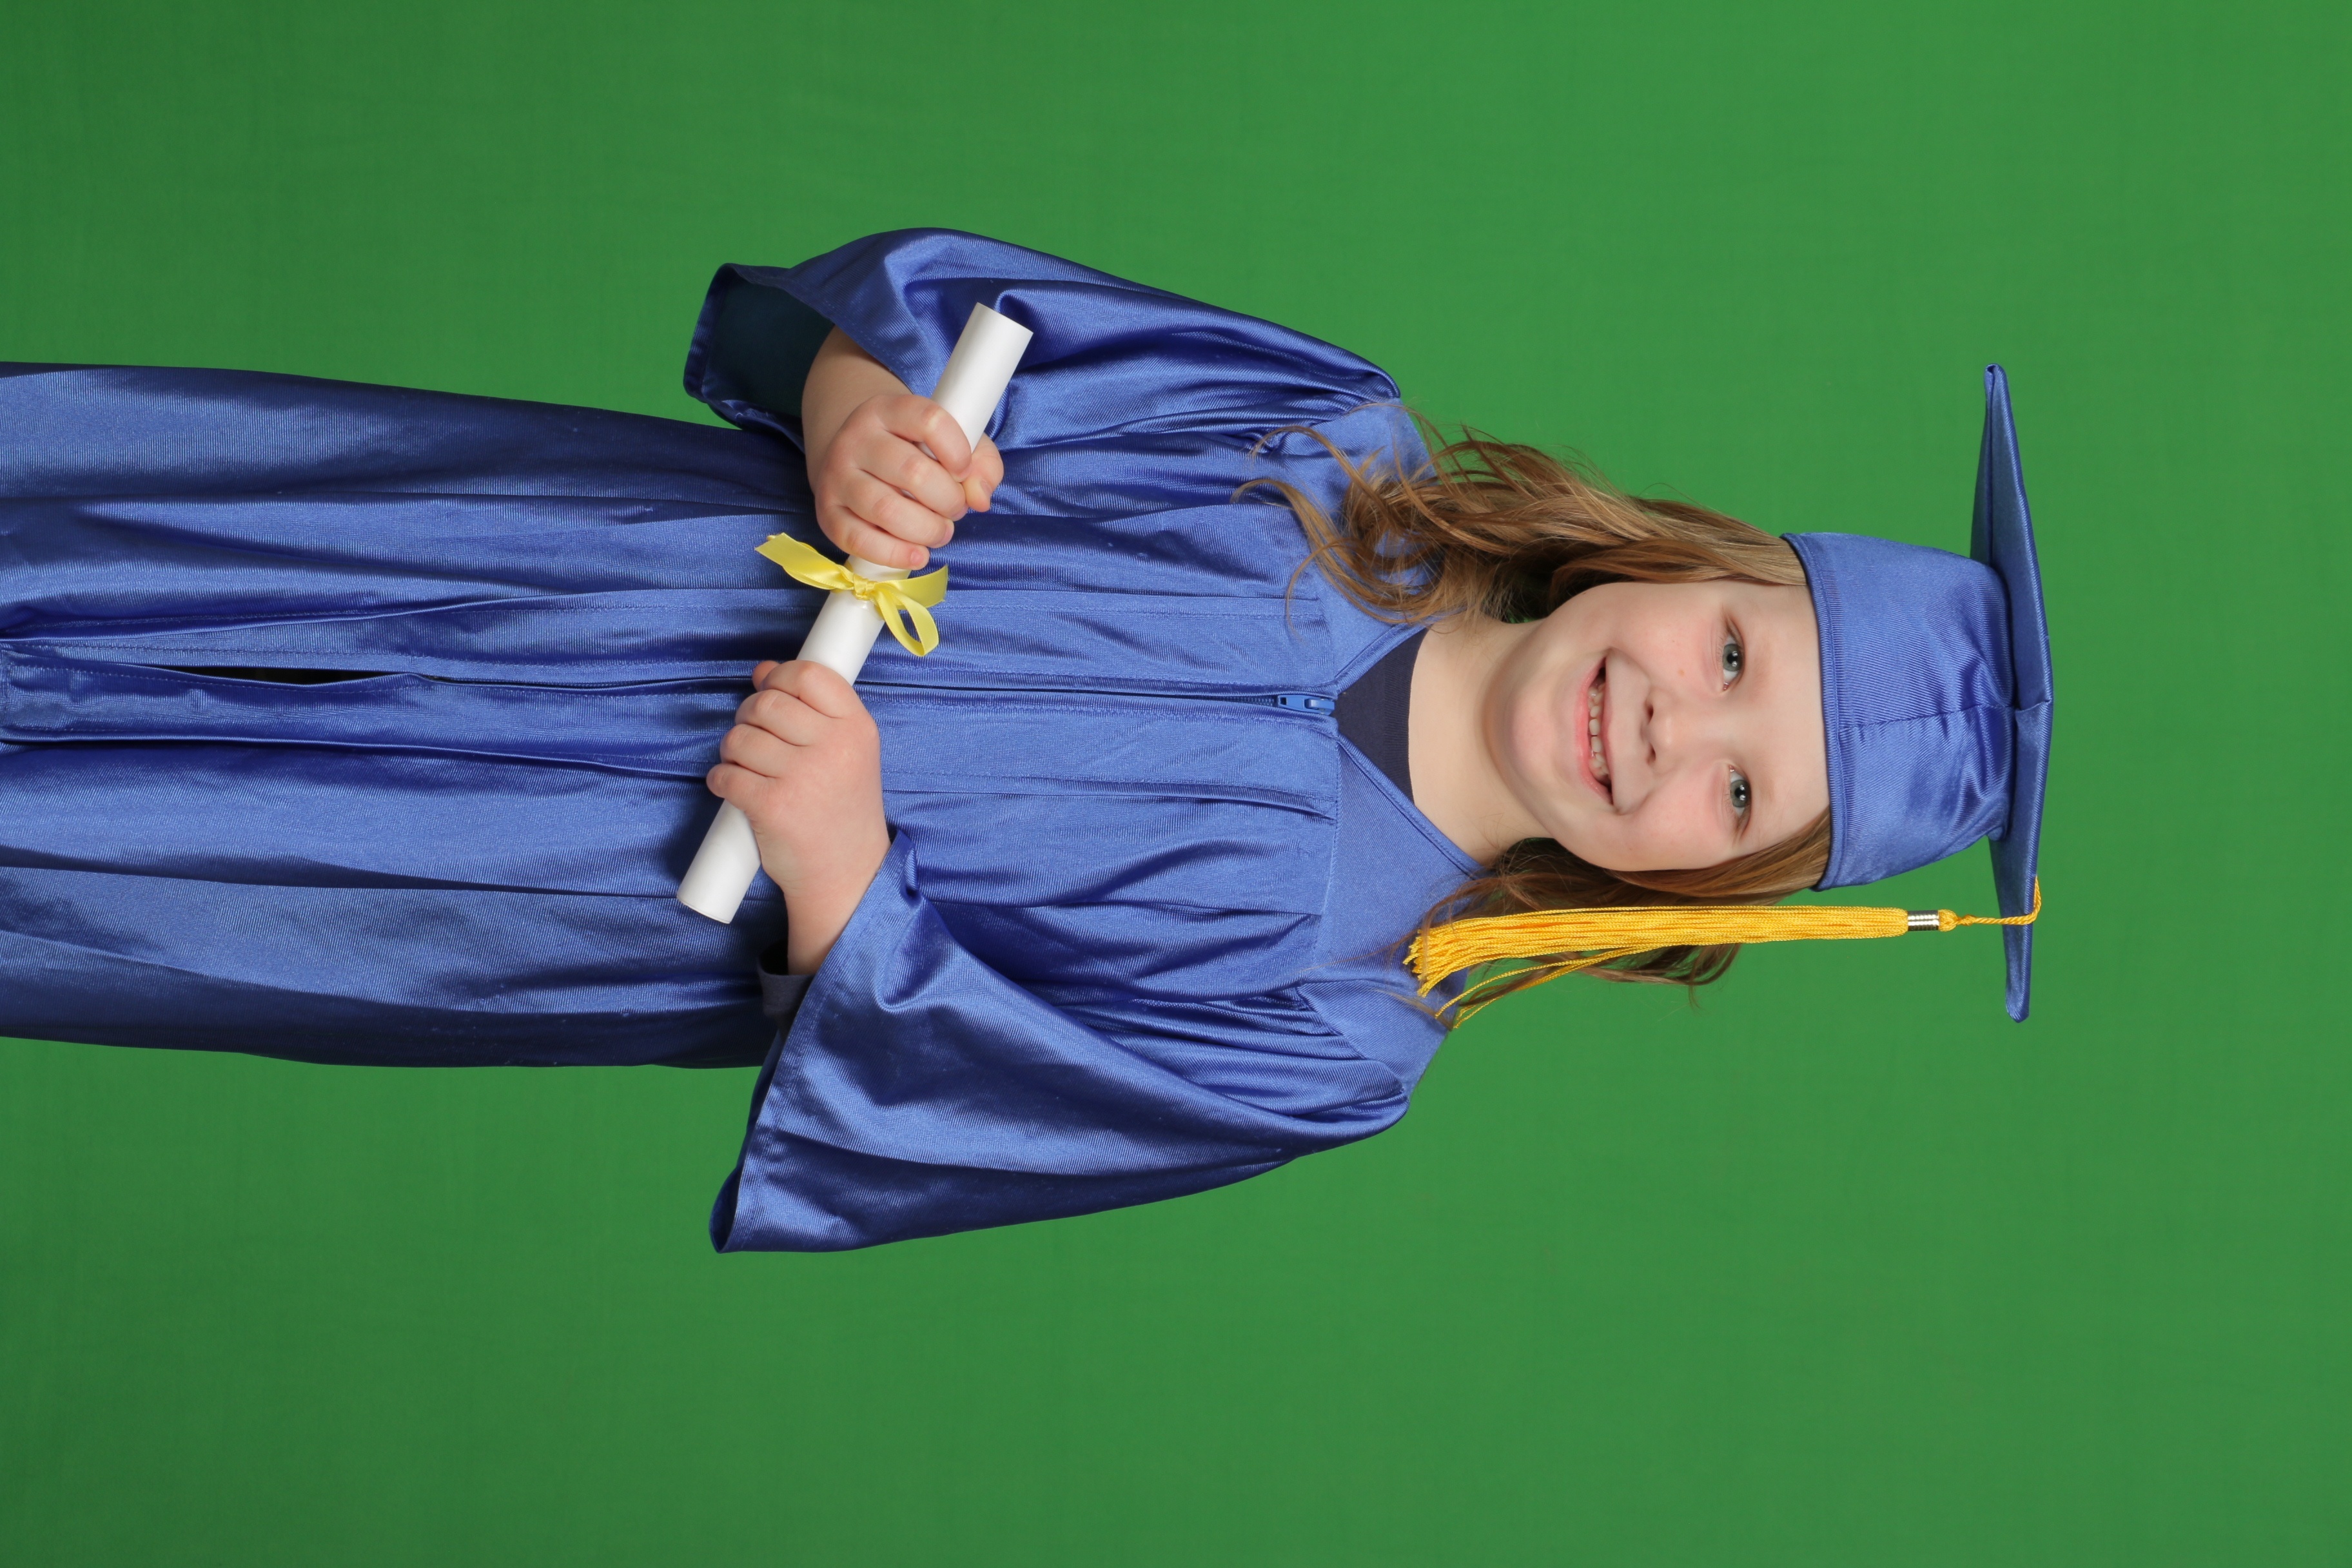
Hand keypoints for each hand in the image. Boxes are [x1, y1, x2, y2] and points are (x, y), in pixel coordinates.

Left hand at [706, 659, 890, 973]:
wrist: (847, 875)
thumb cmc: (842, 810)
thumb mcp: (848, 754)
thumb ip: (812, 711)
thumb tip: (764, 671)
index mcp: (857, 728)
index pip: (810, 674)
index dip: (780, 677)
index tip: (772, 691)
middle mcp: (834, 748)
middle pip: (767, 703)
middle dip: (748, 717)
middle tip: (753, 739)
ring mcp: (804, 777)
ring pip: (740, 738)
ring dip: (732, 751)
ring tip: (746, 768)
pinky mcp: (774, 807)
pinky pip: (725, 775)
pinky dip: (721, 780)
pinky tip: (733, 789)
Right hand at [811, 392, 1002, 571]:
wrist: (854, 460)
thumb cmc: (913, 451)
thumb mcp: (951, 441)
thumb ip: (981, 463)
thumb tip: (980, 498)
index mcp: (888, 410)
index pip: (929, 420)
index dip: (958, 450)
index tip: (965, 470)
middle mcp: (857, 438)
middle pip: (912, 472)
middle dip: (948, 500)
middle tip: (955, 509)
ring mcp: (837, 475)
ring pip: (886, 510)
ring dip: (927, 530)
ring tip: (940, 532)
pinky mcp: (827, 513)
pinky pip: (859, 540)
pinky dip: (896, 554)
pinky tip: (918, 554)